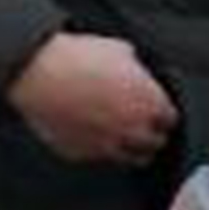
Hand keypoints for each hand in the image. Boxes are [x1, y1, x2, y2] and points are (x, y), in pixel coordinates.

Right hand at [8, 31, 177, 166]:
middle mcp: (133, 130)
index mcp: (149, 103)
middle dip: (152, 134)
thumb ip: (137, 68)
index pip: (170, 119)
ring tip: (126, 138)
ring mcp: (107, 146)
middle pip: (156, 143)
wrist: (38, 73)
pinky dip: (101, 149)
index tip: (157, 111)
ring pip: (133, 159)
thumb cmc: (79, 57)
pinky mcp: (81, 154)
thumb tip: (137, 71)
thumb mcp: (120, 50)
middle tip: (145, 126)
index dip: (163, 114)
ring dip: (133, 149)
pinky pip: (99, 157)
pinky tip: (95, 135)